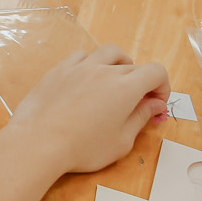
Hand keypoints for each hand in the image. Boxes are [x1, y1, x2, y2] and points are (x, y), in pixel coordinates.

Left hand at [0, 43, 170, 177]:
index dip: (162, 87)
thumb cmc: (82, 148)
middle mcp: (103, 70)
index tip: (156, 104)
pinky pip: (81, 56)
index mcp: (125, 87)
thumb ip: (140, 118)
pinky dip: (91, 64)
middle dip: (142, 83)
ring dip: (119, 65)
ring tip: (116, 85)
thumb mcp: (121, 141)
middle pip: (133, 66)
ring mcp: (78, 67)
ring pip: (108, 53)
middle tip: (137, 104)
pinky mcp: (58, 70)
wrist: (38, 141)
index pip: (156, 71)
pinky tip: (88, 81)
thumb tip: (154, 104)